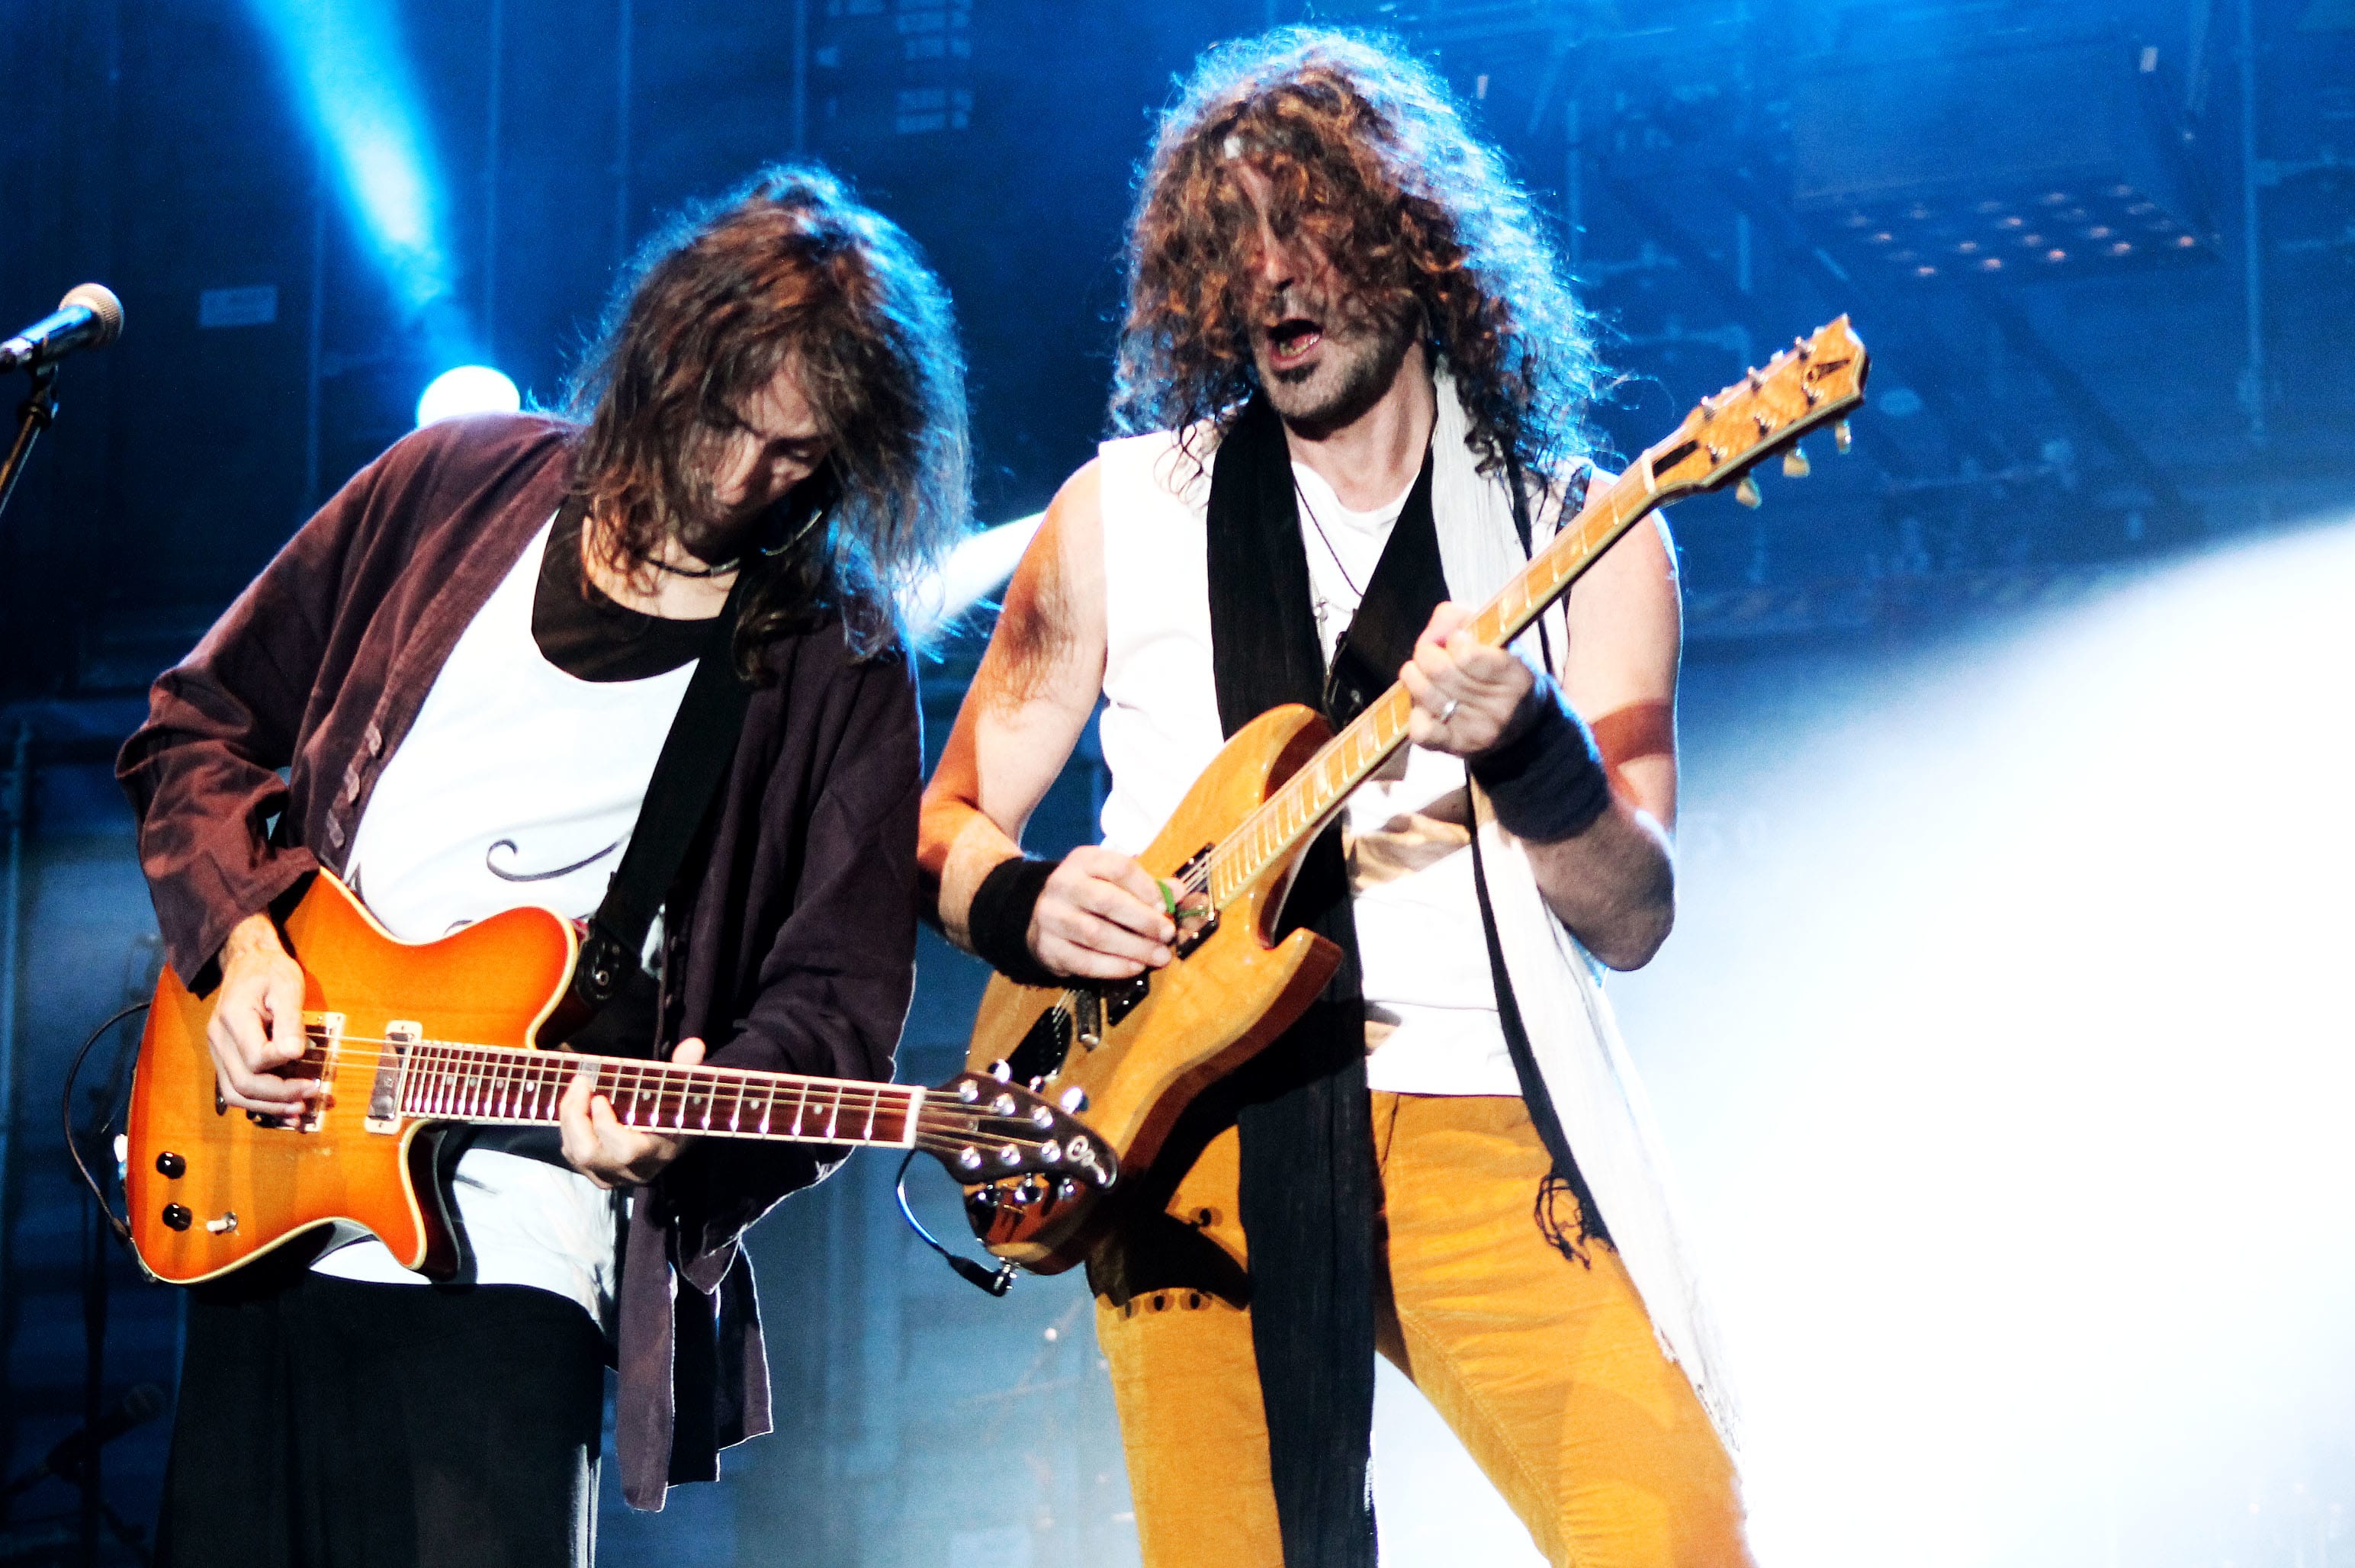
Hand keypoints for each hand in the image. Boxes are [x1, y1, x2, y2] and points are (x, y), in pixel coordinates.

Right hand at [207, 912, 316, 1115]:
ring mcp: (218, 1051)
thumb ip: (290, 1020)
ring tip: (300, 1110)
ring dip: (269, 1106)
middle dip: (280, 1095)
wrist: (249, 963)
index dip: (283, 1064)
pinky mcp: (225, 1058)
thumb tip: (294, 1053)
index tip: (308, 1061)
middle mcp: (219, 1039)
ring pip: (235, 1094)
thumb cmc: (271, 972)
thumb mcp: (287, 986)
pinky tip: (284, 1108)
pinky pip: (235, 1089)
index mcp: (233, 1018)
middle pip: (243, 1083)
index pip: (255, 1057)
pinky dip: (260, 1103)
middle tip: (312, 1092)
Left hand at [560, 1035, 702, 1188]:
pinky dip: (568, 1129)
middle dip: (576, 1117)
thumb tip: (694, 1044)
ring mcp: (612, 1176)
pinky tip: (576, 1106)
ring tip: (576, 1088)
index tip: (599, 1097)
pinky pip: (571, 1155)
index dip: (606, 1126)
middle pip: (590, 1154)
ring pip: (576, 1155)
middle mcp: (633, 1171)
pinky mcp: (596, 1175)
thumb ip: (687, 1068)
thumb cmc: (677, 1112)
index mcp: (658, 1152)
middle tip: (581, 1083)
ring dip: (569, 1119)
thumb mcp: (685, 1091)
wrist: (671, 1142)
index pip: (626, 1150)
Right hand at [1029, 845, 1175, 979]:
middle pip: (1106, 901)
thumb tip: (1179, 891)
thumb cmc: (1090, 895)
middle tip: (1167, 934)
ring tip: (1158, 956)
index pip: (1118, 868)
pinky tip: (1135, 967)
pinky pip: (1083, 961)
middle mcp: (1063, 884)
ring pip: (1095, 934)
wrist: (1042, 914)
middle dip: (1142, 920)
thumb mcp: (1113, 880)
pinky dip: (1113, 967)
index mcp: (1083, 860)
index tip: (1166, 907)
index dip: (1147, 888)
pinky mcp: (1047, 946)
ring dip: (1133, 948)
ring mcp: (1051, 916)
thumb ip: (1147, 885)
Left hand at [1400, 601, 1536, 756]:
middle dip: (1426, 653)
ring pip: (1424, 694)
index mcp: (1515, 677)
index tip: (1457, 639)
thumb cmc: (1499, 673)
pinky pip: (1420, 729)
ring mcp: (1477, 732)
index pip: (1467, 655)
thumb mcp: (1496, 639)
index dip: (1453, 640)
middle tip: (1430, 651)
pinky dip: (1415, 710)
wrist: (1518, 726)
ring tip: (1422, 672)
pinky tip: (1425, 703)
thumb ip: (1462, 620)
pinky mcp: (1456, 748)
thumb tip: (1433, 630)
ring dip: (1414, 676)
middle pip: (1439, 671)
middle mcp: (1499, 708)